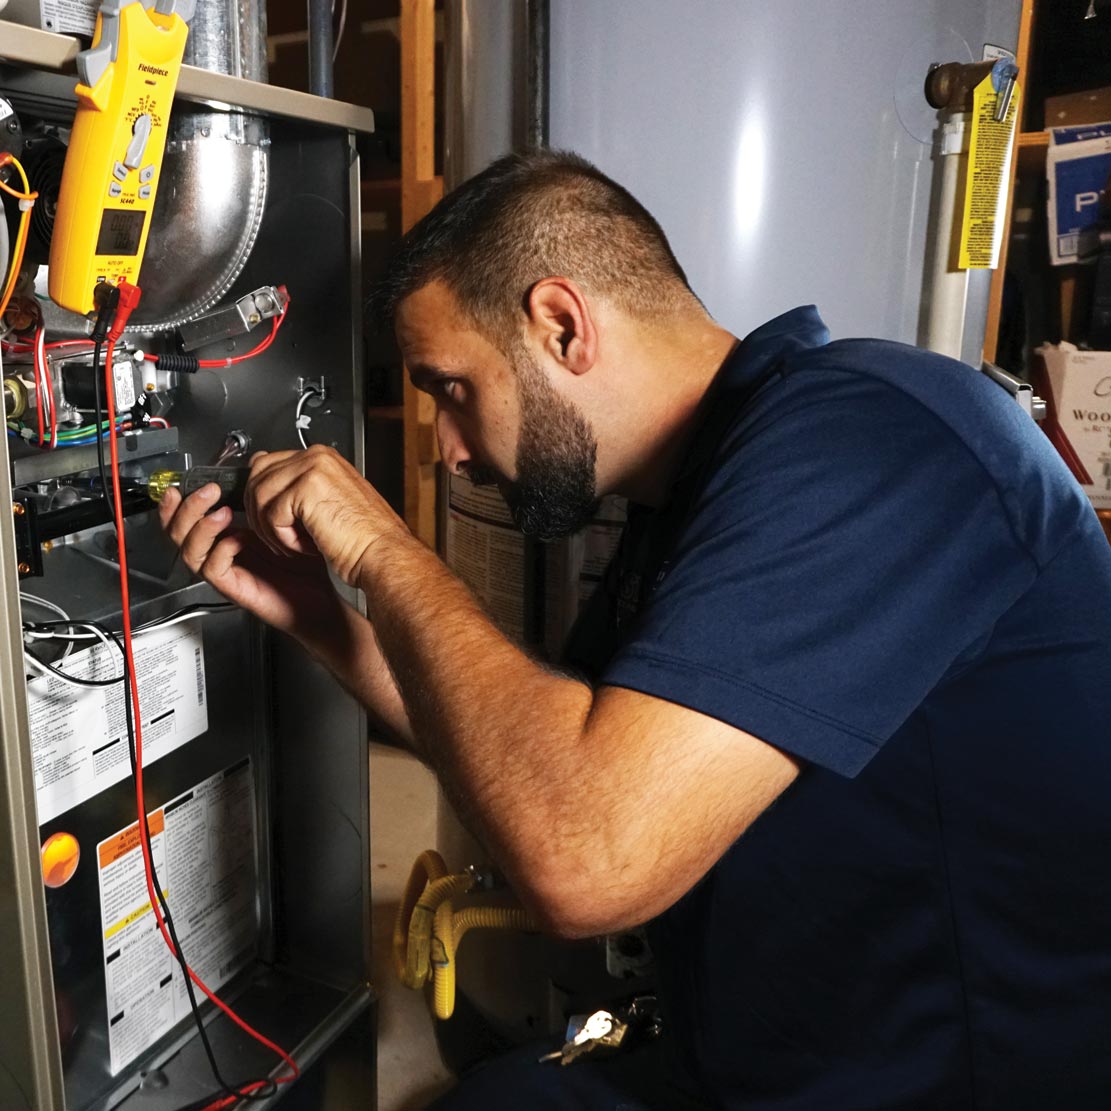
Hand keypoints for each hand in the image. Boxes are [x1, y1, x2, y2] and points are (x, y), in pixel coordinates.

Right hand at [158, 481, 340, 638]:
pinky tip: (238, 539)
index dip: (180, 501)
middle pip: (180, 533)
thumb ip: (268, 495)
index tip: (184, 482)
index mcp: (230, 536)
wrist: (326, 599)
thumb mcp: (287, 520)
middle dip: (186, 508)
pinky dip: (221, 550)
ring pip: (190, 551)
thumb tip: (259, 462)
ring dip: (200, 527)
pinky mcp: (237, 588)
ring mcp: (229, 571)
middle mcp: (223, 553)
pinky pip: (213, 569)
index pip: (190, 518)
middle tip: (207, 491)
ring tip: (220, 511)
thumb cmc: (309, 563)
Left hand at [245, 445, 410, 585]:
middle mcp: (316, 457)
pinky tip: (306, 546)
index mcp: (322, 458)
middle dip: (258, 513)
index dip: (261, 497)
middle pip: (257, 476)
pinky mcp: (306, 488)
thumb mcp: (327, 505)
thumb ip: (298, 490)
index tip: (269, 521)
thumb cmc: (364, 539)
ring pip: (259, 496)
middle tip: (278, 537)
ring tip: (295, 544)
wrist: (383, 554)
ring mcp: (311, 468)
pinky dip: (283, 539)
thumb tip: (264, 485)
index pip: (268, 464)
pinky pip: (271, 514)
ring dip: (271, 529)